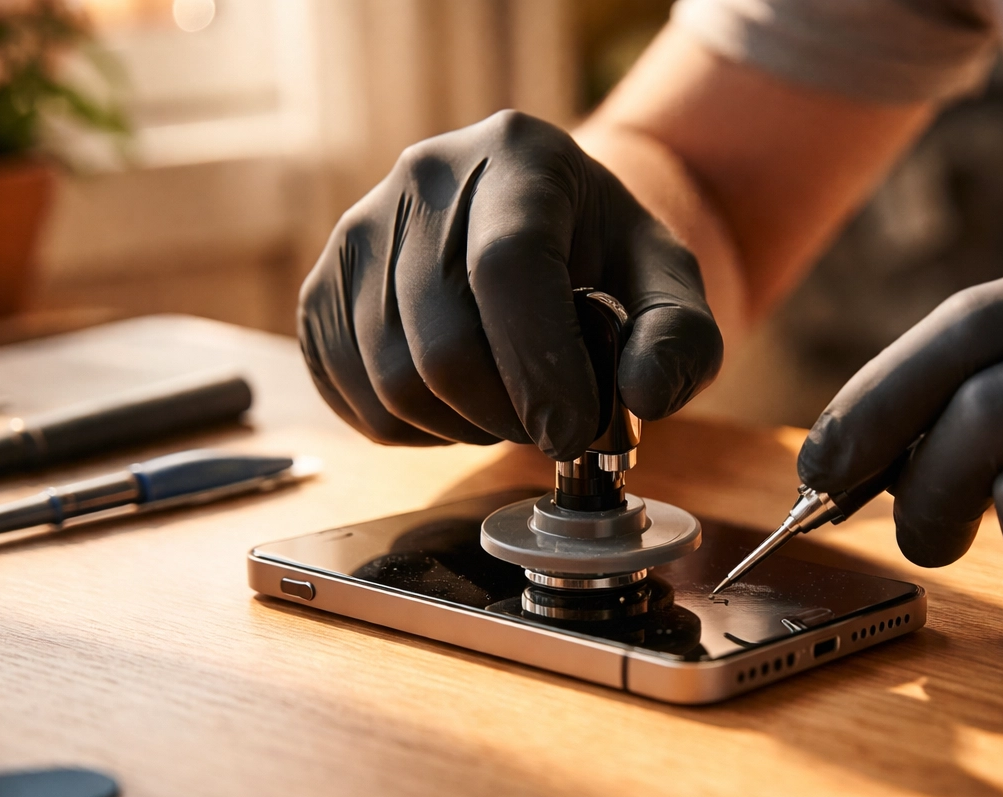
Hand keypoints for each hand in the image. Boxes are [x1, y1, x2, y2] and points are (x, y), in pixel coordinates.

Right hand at [297, 110, 721, 460]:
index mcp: (518, 157)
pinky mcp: (321, 288)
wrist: (535, 230)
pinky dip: (411, 430)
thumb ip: (681, 339)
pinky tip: (455, 406)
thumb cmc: (603, 260)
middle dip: (507, 414)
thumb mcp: (668, 285)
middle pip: (443, 340)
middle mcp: (422, 179)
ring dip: (461, 427)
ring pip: (391, 378)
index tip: (571, 432)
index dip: (539, 364)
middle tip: (552, 426)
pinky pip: (350, 395)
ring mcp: (358, 231)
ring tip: (507, 405)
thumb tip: (643, 394)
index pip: (508, 265)